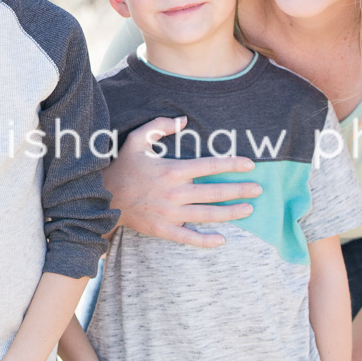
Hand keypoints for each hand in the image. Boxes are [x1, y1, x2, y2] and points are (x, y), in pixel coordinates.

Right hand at [104, 117, 261, 246]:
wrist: (103, 197)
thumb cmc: (122, 167)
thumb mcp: (136, 140)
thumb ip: (159, 126)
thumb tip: (183, 119)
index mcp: (172, 170)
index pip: (210, 166)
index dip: (232, 164)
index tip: (250, 164)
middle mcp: (175, 192)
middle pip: (215, 191)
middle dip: (240, 190)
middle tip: (258, 189)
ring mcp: (170, 213)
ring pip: (208, 214)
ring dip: (231, 212)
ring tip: (248, 210)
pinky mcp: (163, 229)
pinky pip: (189, 237)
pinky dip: (206, 241)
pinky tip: (222, 239)